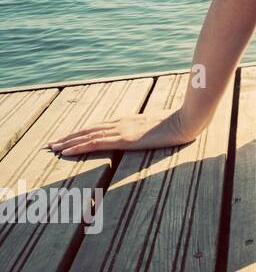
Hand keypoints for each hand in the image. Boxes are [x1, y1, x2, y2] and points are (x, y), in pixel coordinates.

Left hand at [49, 108, 197, 155]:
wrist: (187, 120)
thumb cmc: (180, 122)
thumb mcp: (161, 126)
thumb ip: (152, 128)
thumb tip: (152, 133)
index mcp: (128, 120)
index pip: (99, 126)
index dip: (82, 132)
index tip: (69, 138)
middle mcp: (120, 123)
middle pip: (88, 129)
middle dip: (69, 137)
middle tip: (52, 144)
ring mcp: (121, 130)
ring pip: (87, 135)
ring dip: (68, 142)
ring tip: (53, 148)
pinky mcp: (124, 139)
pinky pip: (95, 143)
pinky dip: (78, 146)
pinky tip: (66, 151)